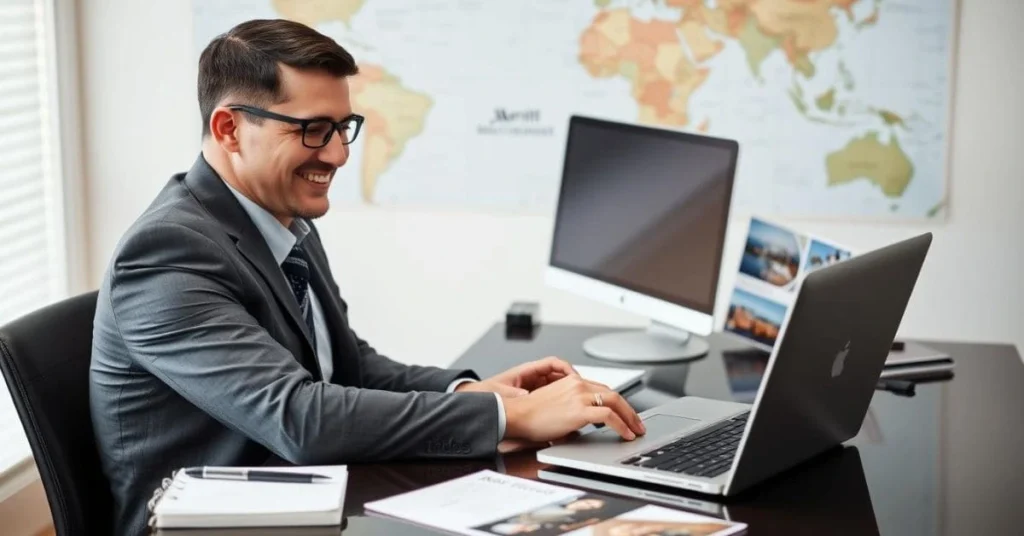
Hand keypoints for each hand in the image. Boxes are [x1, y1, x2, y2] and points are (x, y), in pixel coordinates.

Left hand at [455, 356, 578, 396]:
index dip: (567, 369)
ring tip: (578, 402)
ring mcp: (535, 386)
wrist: (476, 400)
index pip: (554, 363)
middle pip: (560, 375)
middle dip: (573, 382)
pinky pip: (552, 396)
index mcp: (527, 370)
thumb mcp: (504, 393)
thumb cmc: (486, 392)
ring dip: (569, 393)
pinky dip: (561, 401)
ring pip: (559, 386)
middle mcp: (533, 376)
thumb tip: (529, 397)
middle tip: (584, 392)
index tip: (575, 378)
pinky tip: (564, 411)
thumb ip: (517, 395)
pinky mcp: (534, 397)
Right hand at [502, 375, 645, 442]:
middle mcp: (578, 384)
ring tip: (636, 430)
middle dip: (630, 410)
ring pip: (616, 402)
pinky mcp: (580, 410)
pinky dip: (622, 425)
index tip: (625, 413)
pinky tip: (625, 434)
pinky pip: (609, 417)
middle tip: (638, 423)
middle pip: (613, 394)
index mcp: (572, 381)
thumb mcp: (556, 407)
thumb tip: (586, 427)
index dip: (618, 403)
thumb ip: (573, 411)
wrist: (516, 415)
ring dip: (630, 418)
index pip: (602, 389)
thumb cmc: (530, 415)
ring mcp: (580, 395)